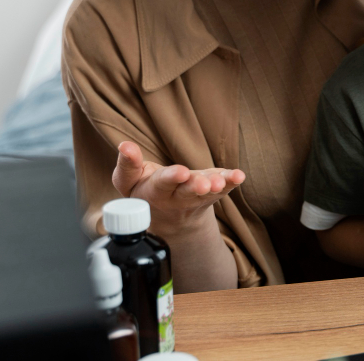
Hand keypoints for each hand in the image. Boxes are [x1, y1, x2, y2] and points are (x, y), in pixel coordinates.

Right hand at [112, 141, 245, 235]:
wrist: (170, 219)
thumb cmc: (147, 191)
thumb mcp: (130, 181)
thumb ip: (128, 164)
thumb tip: (124, 145)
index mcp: (154, 192)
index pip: (161, 184)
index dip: (171, 177)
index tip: (181, 172)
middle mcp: (178, 198)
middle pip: (187, 192)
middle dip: (195, 186)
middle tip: (203, 183)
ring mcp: (198, 197)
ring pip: (207, 193)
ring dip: (216, 186)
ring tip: (220, 182)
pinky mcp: (213, 193)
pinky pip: (224, 189)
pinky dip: (231, 182)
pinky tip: (238, 176)